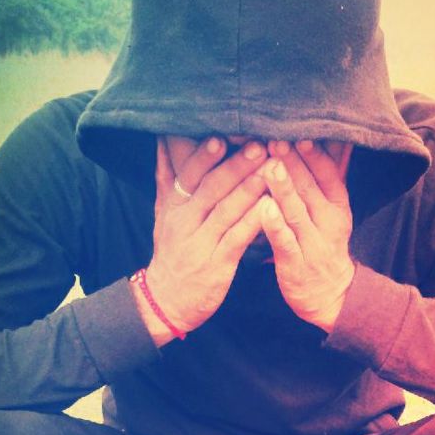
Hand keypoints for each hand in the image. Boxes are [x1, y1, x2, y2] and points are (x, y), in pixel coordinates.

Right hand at [138, 136, 267, 340]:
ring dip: (250, 188)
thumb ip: (166, 175)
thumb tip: (164, 138)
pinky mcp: (217, 264)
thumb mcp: (163, 212)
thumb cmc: (172, 250)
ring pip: (226, 211)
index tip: (222, 135)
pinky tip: (271, 207)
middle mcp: (185, 221)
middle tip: (259, 145)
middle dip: (235, 166)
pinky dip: (254, 222)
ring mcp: (201, 243)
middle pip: (211, 189)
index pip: (188, 175)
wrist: (166, 300)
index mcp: (174, 206)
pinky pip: (238, 238)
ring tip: (271, 169)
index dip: (204, 156)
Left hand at [260, 139, 354, 333]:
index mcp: (338, 205)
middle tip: (275, 138)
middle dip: (293, 163)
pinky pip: (285, 242)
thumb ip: (325, 175)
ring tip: (270, 166)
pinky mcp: (295, 263)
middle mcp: (328, 221)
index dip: (313, 154)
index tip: (298, 131)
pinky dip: (274, 225)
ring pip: (297, 212)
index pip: (328, 174)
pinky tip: (262, 209)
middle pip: (310, 188)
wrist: (330, 294)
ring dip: (284, 189)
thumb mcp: (332, 209)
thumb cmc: (321, 242)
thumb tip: (331, 137)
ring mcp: (313, 243)